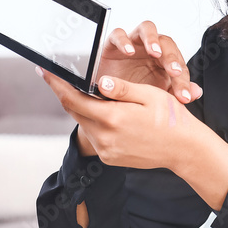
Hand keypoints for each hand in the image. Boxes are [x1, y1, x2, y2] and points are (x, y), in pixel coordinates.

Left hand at [40, 68, 207, 167]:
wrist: (184, 150)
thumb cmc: (172, 119)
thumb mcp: (150, 95)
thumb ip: (121, 89)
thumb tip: (99, 82)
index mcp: (113, 118)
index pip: (72, 98)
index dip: (56, 83)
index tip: (43, 70)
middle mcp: (105, 137)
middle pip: (75, 111)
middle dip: (68, 94)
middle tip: (64, 78)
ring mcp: (107, 150)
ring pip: (85, 123)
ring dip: (84, 109)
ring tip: (94, 96)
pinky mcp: (110, 158)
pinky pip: (96, 136)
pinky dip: (97, 122)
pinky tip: (110, 115)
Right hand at [96, 21, 201, 104]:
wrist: (106, 96)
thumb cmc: (132, 92)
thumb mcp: (154, 96)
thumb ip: (175, 92)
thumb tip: (197, 92)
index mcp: (164, 61)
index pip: (179, 65)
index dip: (183, 81)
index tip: (184, 96)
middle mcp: (151, 49)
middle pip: (167, 44)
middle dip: (172, 58)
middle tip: (174, 72)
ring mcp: (133, 43)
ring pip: (147, 29)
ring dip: (153, 39)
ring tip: (155, 52)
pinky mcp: (112, 43)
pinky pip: (119, 34)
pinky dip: (124, 40)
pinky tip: (128, 51)